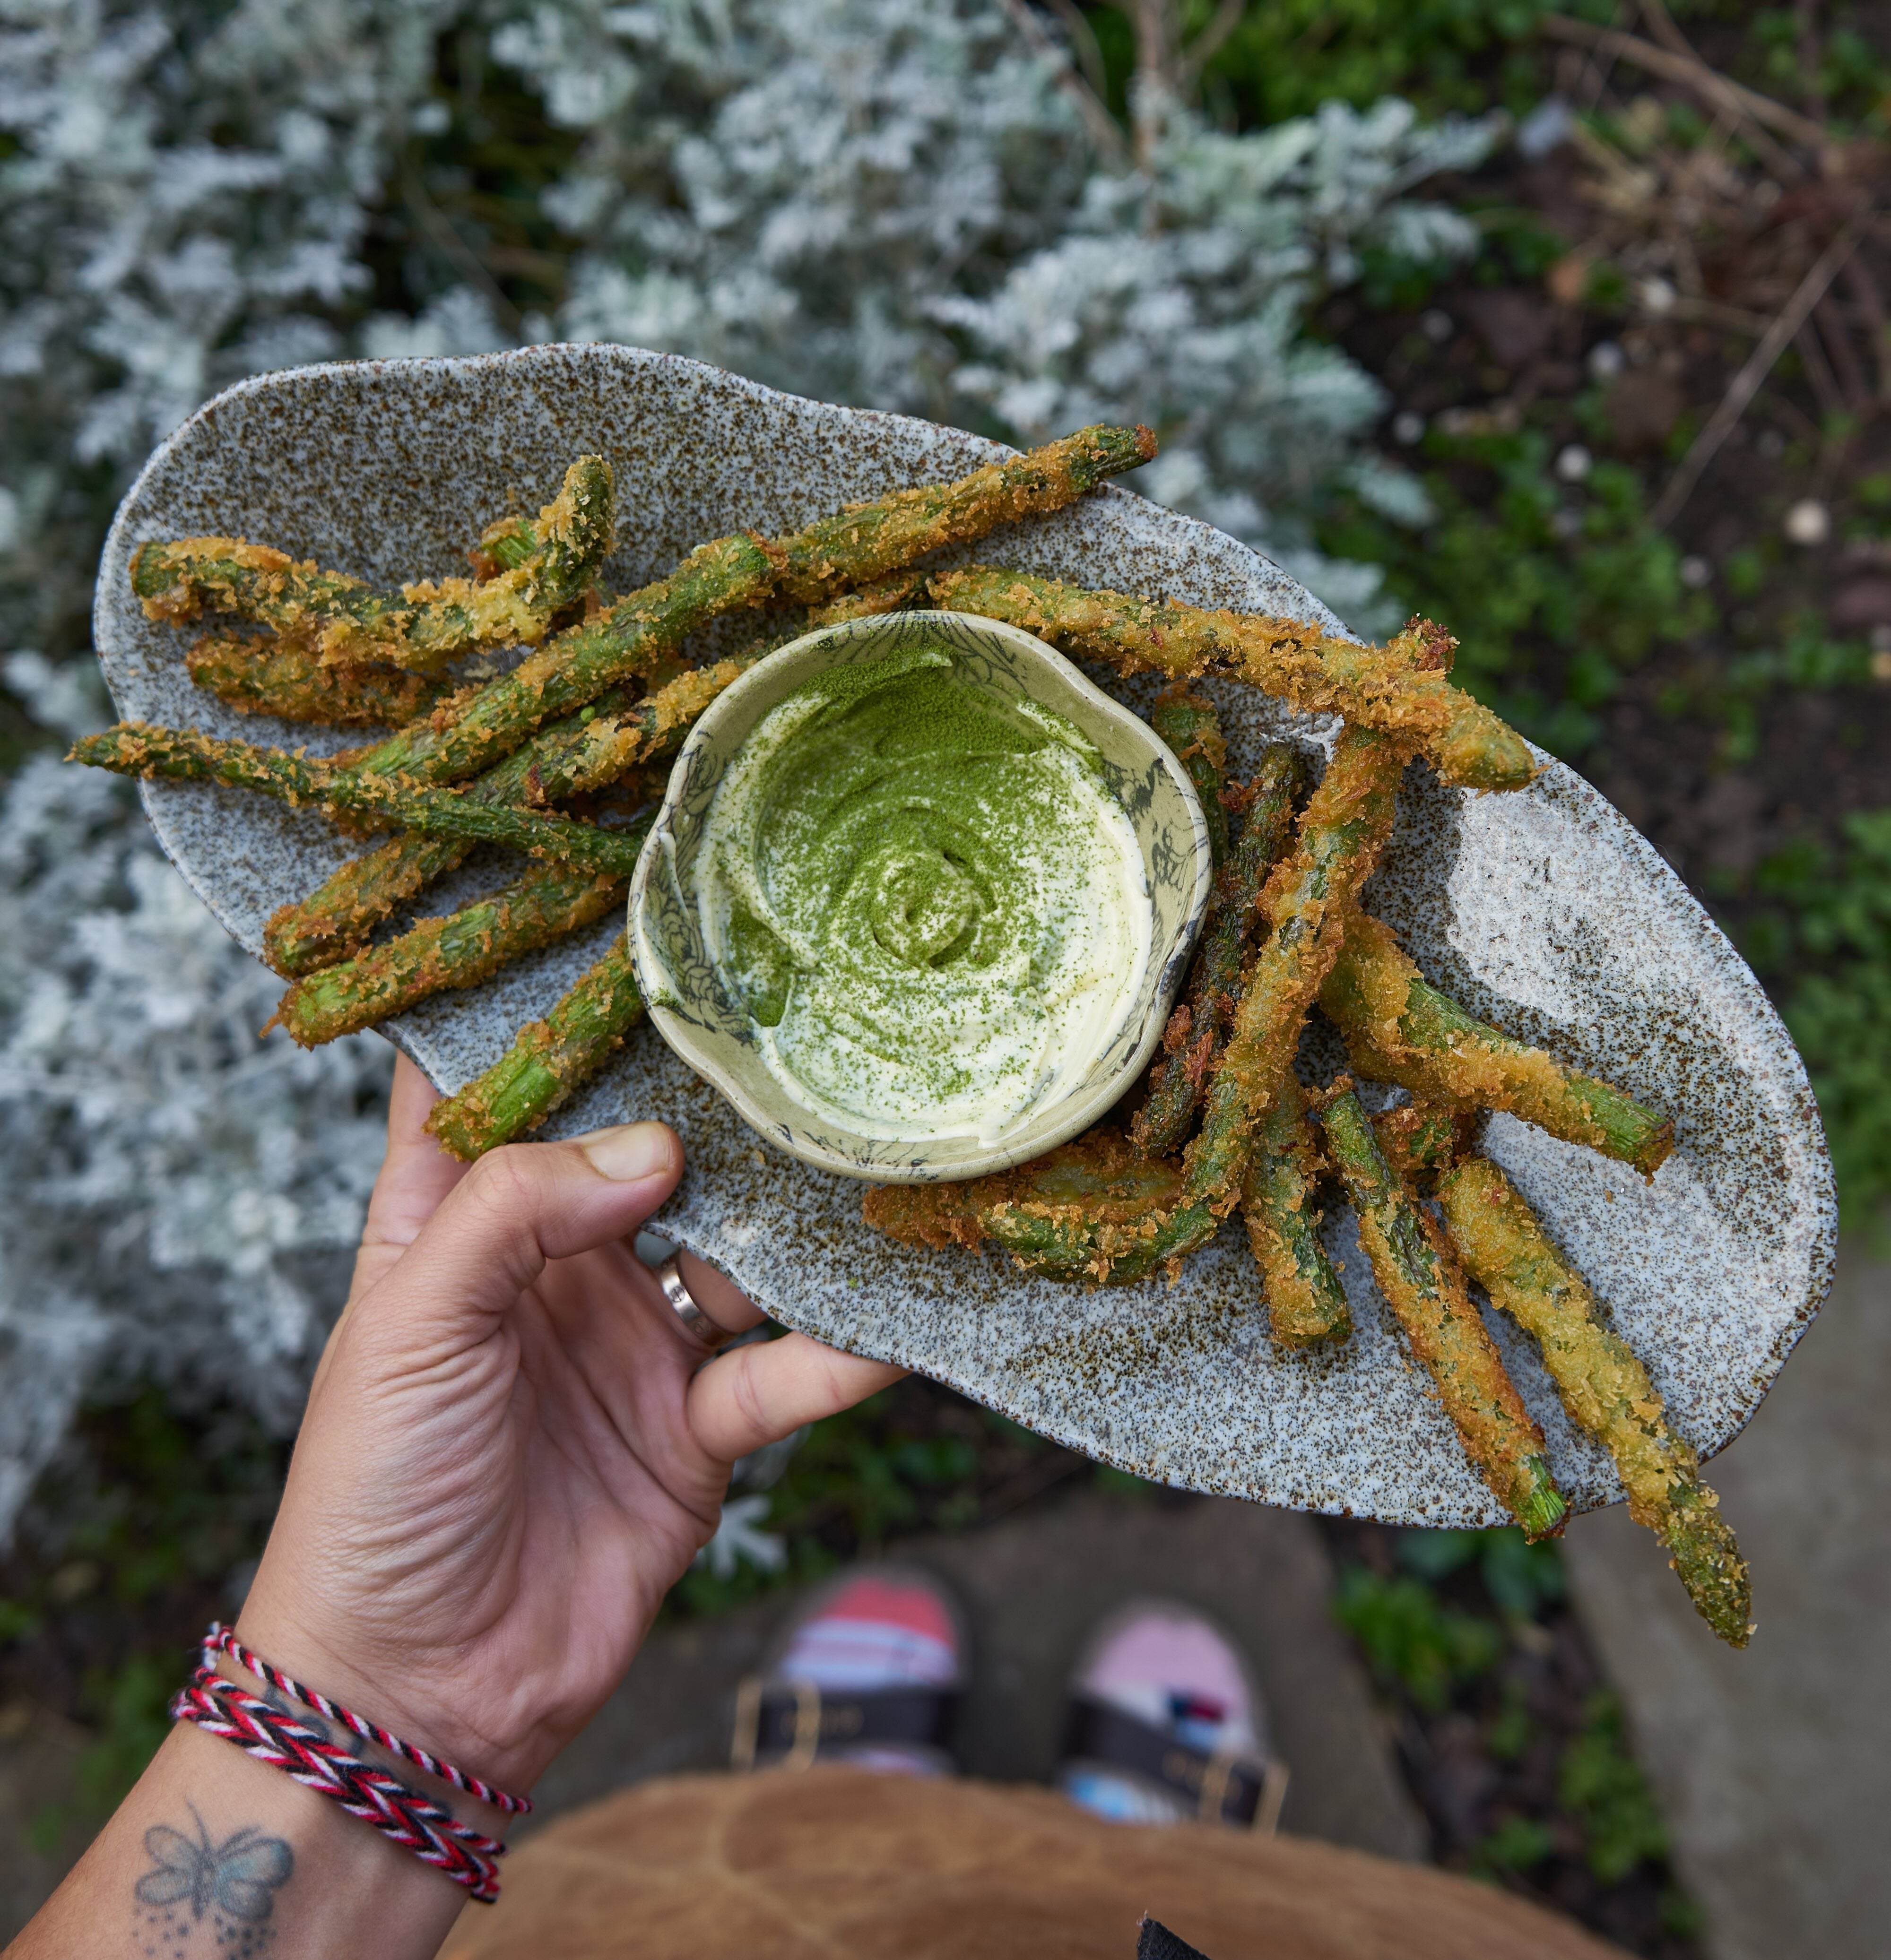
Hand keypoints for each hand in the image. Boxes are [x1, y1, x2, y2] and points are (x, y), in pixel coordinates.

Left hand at [236, 1055, 903, 1794]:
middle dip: (706, 1107)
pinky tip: (883, 1321)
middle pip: (640, 1158)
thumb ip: (517, 1211)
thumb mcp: (409, 1326)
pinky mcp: (693, 1431)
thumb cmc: (374, 1495)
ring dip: (792, 1224)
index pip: (490, 1092)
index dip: (536, 1016)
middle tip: (785, 1032)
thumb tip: (654, 1149)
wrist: (420, 1689)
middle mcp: (551, 1271)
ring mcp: (630, 1346)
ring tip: (861, 1161)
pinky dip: (833, 1352)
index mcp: (454, 1228)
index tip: (611, 936)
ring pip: (733, 1254)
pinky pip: (778, 1374)